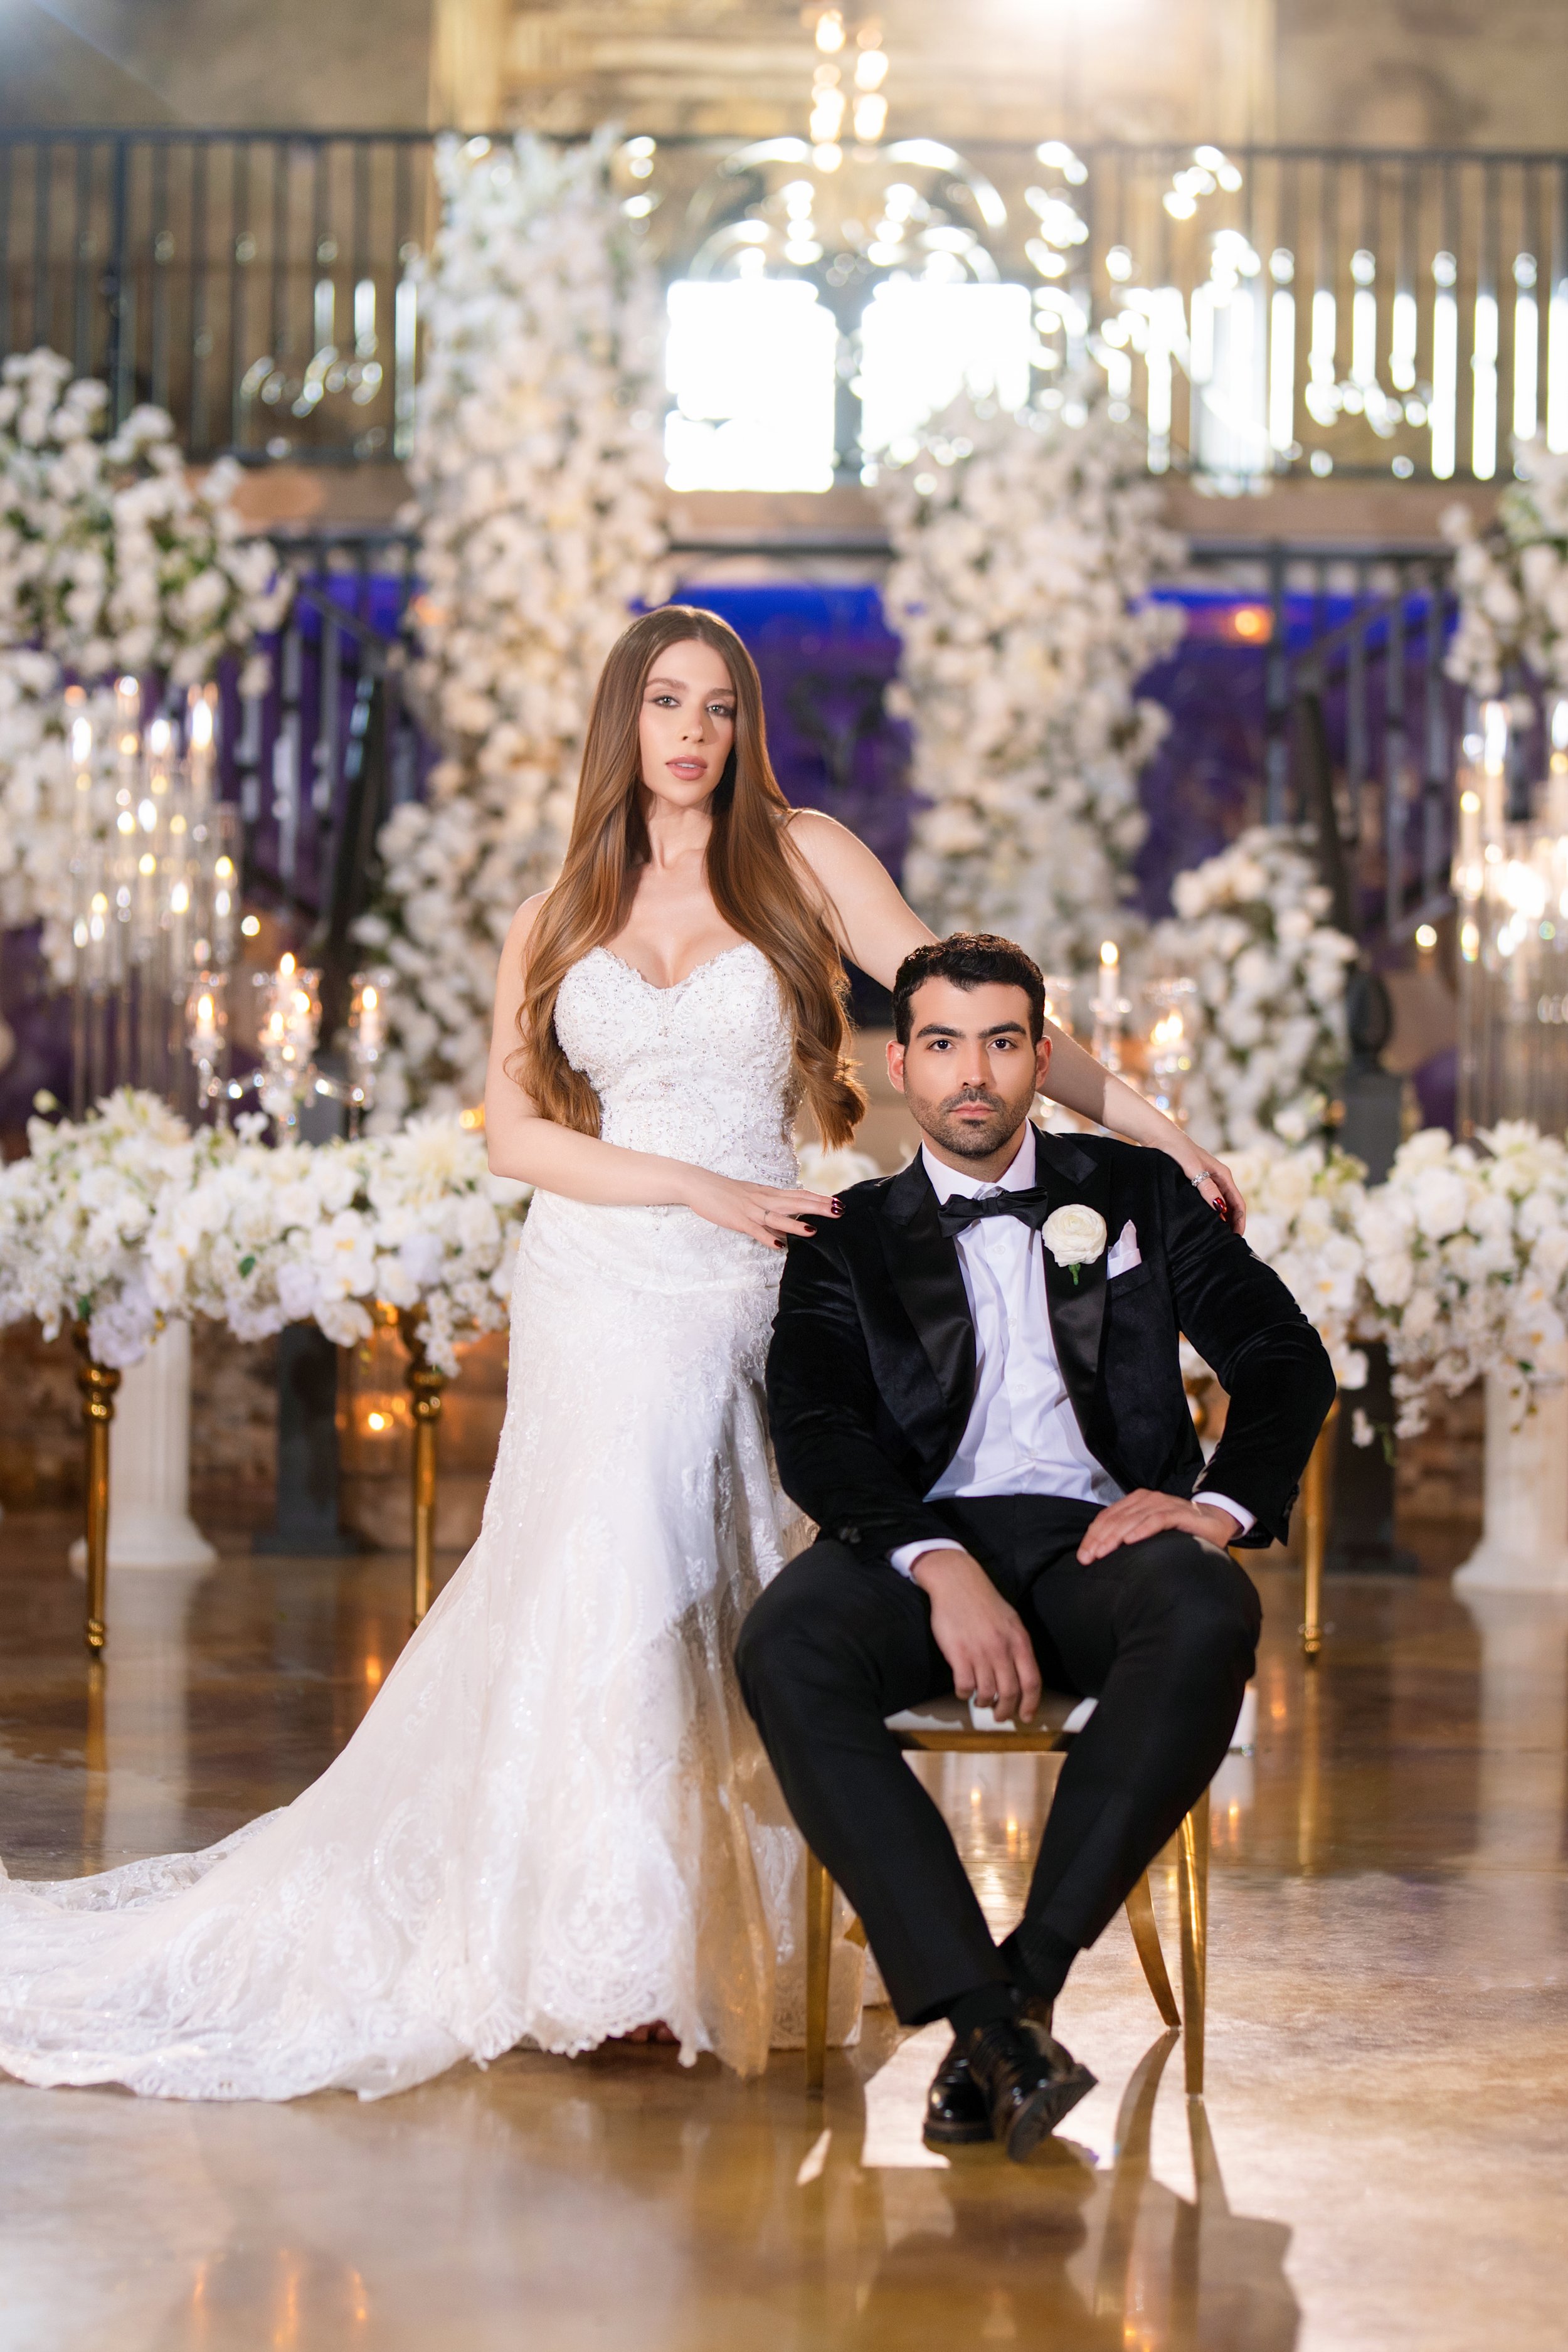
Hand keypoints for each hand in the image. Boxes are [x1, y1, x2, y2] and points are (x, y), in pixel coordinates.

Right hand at [682, 1168, 838, 1250]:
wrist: (699, 1184)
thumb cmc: (726, 1193)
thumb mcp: (752, 1198)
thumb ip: (770, 1212)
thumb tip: (787, 1229)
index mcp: (769, 1193)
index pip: (799, 1194)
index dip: (819, 1199)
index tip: (838, 1202)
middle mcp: (764, 1199)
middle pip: (796, 1202)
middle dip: (818, 1207)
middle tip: (839, 1210)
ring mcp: (751, 1209)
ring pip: (778, 1217)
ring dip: (796, 1224)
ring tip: (815, 1230)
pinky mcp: (738, 1220)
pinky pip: (756, 1230)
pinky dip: (768, 1238)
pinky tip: (780, 1246)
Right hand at [912, 1548, 1041, 1723]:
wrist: (957, 1582)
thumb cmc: (984, 1602)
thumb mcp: (1011, 1621)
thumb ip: (1018, 1646)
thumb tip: (1021, 1674)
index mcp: (1019, 1641)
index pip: (1032, 1682)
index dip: (1030, 1704)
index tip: (1026, 1717)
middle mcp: (1003, 1649)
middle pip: (1010, 1693)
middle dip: (1005, 1711)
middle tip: (999, 1717)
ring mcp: (980, 1652)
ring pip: (987, 1693)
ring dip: (984, 1703)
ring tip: (980, 1701)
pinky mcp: (958, 1653)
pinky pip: (965, 1686)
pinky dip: (964, 1693)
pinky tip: (963, 1690)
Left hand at [1077, 1490, 1240, 1563]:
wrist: (1213, 1521)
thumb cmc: (1177, 1531)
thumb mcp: (1148, 1531)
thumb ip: (1129, 1535)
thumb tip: (1101, 1554)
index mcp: (1135, 1502)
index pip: (1106, 1518)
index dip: (1092, 1536)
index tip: (1083, 1556)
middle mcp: (1146, 1499)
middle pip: (1115, 1519)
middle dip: (1098, 1539)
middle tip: (1088, 1559)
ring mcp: (1163, 1504)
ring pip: (1132, 1519)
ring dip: (1114, 1537)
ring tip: (1102, 1552)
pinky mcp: (1179, 1512)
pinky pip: (1157, 1520)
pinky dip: (1142, 1530)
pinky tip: (1131, 1541)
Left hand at [1182, 1146, 1245, 1234]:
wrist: (1161, 1137)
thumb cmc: (1178, 1150)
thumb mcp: (1193, 1169)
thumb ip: (1206, 1187)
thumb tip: (1220, 1208)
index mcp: (1223, 1175)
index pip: (1238, 1203)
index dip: (1240, 1221)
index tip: (1237, 1237)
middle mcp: (1218, 1178)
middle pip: (1231, 1205)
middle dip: (1233, 1223)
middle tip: (1227, 1242)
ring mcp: (1208, 1180)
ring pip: (1220, 1204)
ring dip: (1222, 1219)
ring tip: (1217, 1236)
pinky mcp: (1196, 1182)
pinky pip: (1208, 1200)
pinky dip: (1210, 1212)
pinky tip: (1204, 1222)